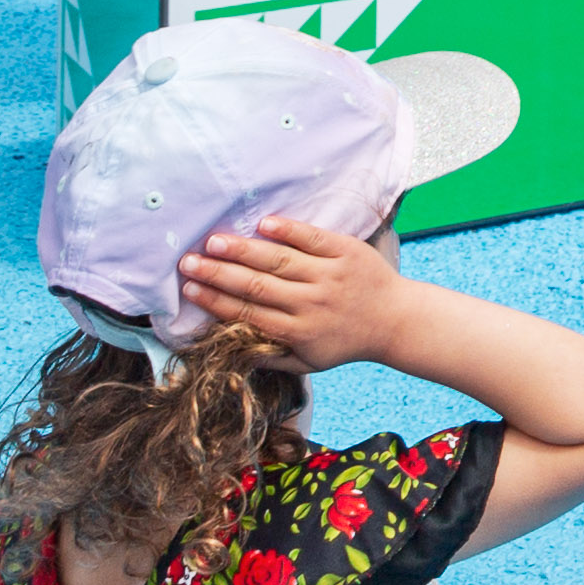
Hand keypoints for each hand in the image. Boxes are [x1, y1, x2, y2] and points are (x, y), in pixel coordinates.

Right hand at [177, 213, 411, 368]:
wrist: (396, 320)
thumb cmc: (345, 342)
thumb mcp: (308, 362)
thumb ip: (270, 358)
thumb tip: (229, 353)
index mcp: (297, 330)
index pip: (247, 313)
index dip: (215, 301)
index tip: (188, 289)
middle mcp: (310, 302)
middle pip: (256, 285)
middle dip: (217, 273)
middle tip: (187, 262)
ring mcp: (329, 274)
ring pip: (279, 260)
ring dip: (243, 250)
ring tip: (213, 241)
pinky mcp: (347, 251)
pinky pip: (314, 238)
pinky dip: (289, 229)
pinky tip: (263, 223)